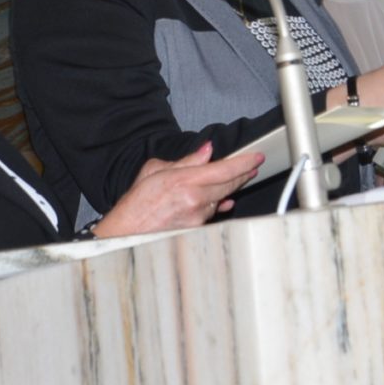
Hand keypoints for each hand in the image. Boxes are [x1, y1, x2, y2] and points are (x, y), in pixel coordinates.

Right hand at [93, 142, 261, 238]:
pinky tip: (223, 200)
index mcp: (184, 181)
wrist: (127, 232)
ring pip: (222, 198)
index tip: (256, 157)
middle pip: (230, 184)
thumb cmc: (137, 203)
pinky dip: (218, 204)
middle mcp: (195, 200)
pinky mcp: (198, 230)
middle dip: (243, 174)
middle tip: (251, 166)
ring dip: (228, 189)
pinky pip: (214, 213)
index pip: (224, 169)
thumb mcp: (156, 170)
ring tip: (232, 180)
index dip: (244, 162)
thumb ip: (186, 161)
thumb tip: (206, 151)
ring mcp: (198, 217)